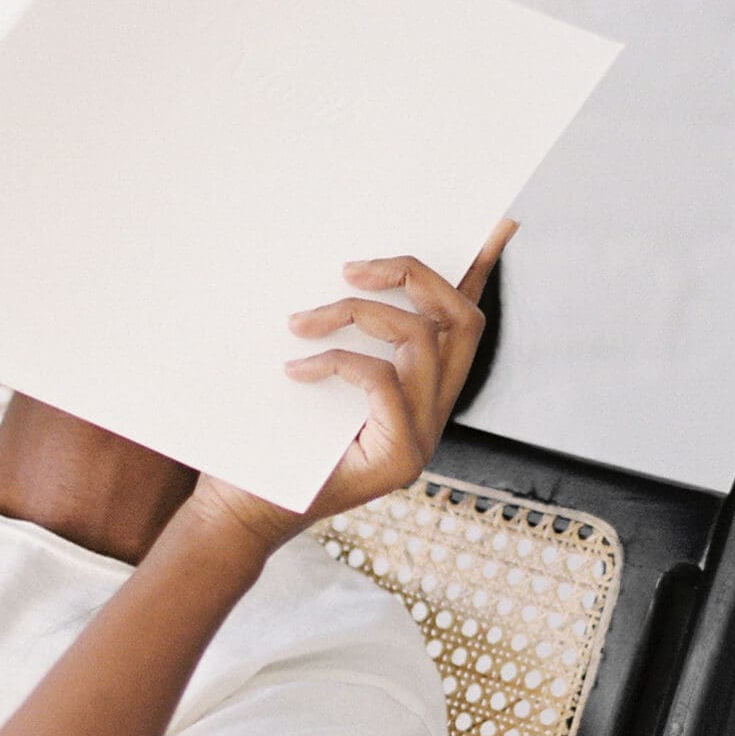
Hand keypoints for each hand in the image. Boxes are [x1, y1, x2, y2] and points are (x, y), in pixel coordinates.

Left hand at [188, 214, 518, 555]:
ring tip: (300, 322)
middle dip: (413, 277)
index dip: (479, 271)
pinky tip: (296, 369)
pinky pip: (382, 380)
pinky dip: (338, 361)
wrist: (241, 511)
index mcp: (423, 393)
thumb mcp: (309, 374)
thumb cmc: (267, 440)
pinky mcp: (399, 461)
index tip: (493, 224)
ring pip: (419, 340)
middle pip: (461, 320)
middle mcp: (435, 415)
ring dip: (356, 315)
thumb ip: (342, 334)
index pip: (464, 321)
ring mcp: (423, 441)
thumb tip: (346, 269)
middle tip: (351, 268)